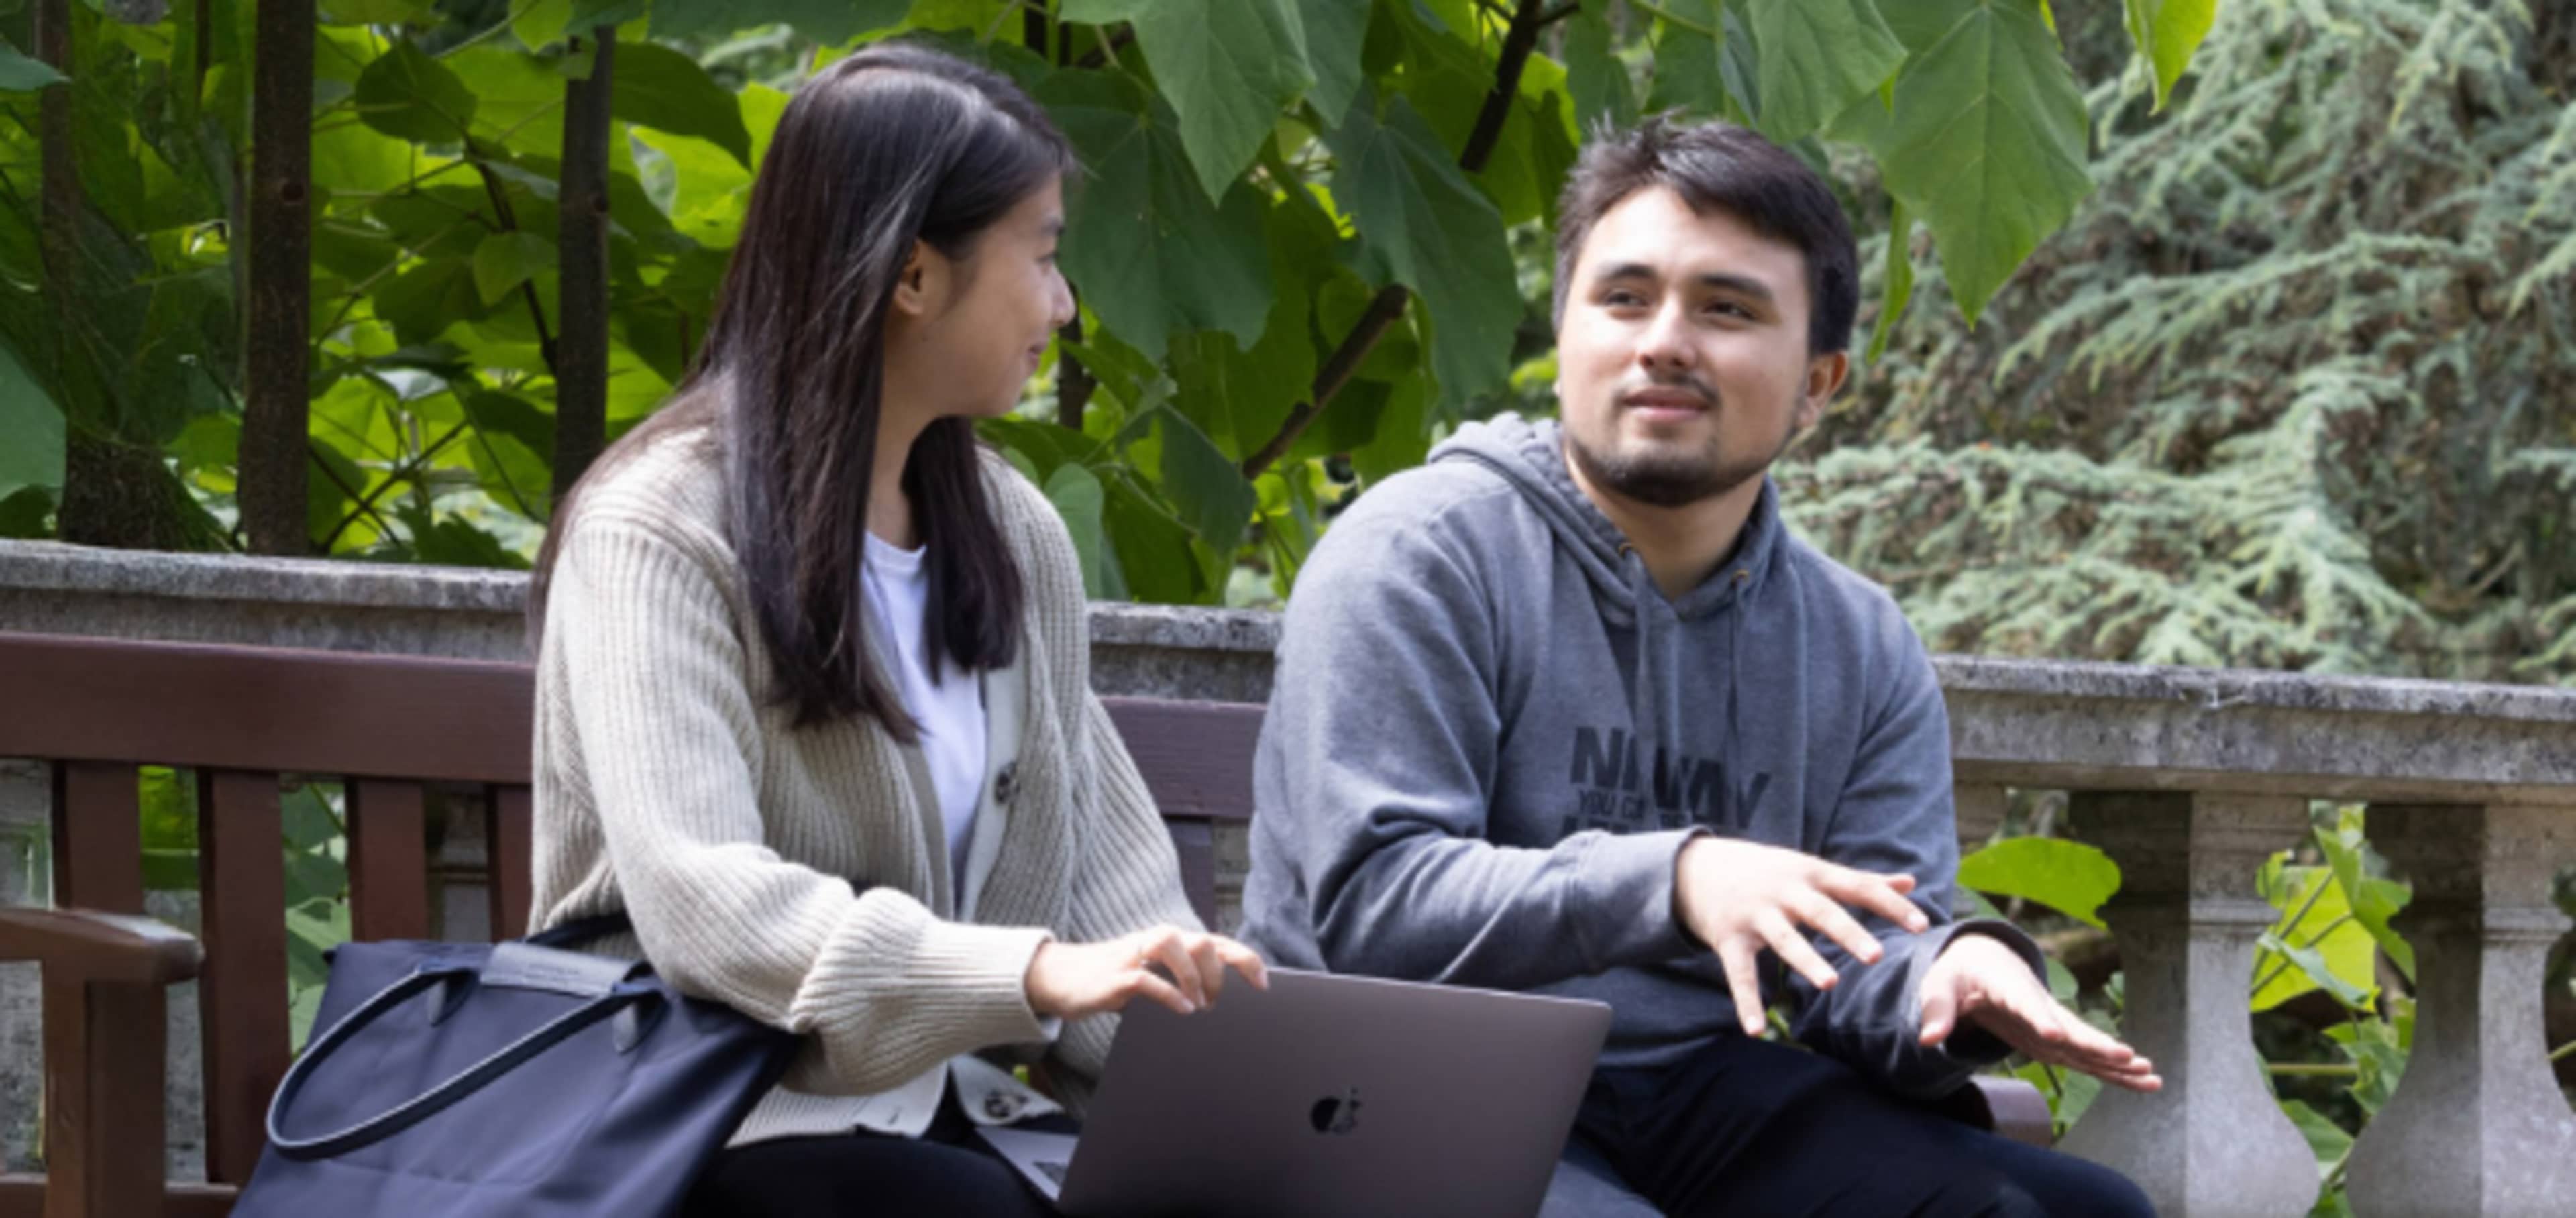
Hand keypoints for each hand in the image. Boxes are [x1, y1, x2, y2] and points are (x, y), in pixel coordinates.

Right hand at [1023, 925, 1269, 1020]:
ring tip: (1200, 1005)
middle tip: (1215, 1004)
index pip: (1216, 942)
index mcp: (1168, 943)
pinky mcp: (1115, 977)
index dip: (1245, 960)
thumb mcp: (1151, 978)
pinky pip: (1147, 979)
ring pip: (1175, 944)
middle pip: (1202, 940)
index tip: (1262, 985)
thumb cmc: (1111, 981)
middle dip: (1218, 974)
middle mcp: (1155, 942)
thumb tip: (1215, 1006)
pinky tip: (1184, 1011)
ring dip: (1195, 977)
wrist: (1059, 979)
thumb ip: (1177, 982)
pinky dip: (1170, 994)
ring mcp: (1134, 956)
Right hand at [1673, 836, 1929, 1035]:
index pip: (1857, 887)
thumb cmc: (1768, 872)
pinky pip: (1739, 974)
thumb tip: (1910, 881)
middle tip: (1876, 957)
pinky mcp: (1728, 939)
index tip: (1922, 925)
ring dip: (1807, 961)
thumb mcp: (1811, 868)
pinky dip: (1746, 1002)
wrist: (1697, 867)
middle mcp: (1785, 892)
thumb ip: (1861, 879)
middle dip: (1848, 932)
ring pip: (1784, 940)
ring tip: (1830, 984)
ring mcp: (1755, 915)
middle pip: (1821, 912)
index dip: (1890, 905)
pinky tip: (1755, 1030)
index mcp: (1811, 874)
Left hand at [1918, 934, 2161, 1092]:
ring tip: (2151, 1074)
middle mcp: (2039, 1006)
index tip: (2056, 1033)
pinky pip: (2088, 1056)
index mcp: (2008, 987)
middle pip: (2070, 1026)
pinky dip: (2116, 1069)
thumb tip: (1926, 1040)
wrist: (1984, 960)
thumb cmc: (1958, 973)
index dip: (2039, 1018)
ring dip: (2117, 1060)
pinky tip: (2146, 1081)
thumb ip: (1935, 1010)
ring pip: (2087, 1045)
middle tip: (2125, 1056)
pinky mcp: (2057, 1039)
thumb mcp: (1938, 986)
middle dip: (2096, 1042)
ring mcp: (2052, 1024)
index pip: (2024, 1003)